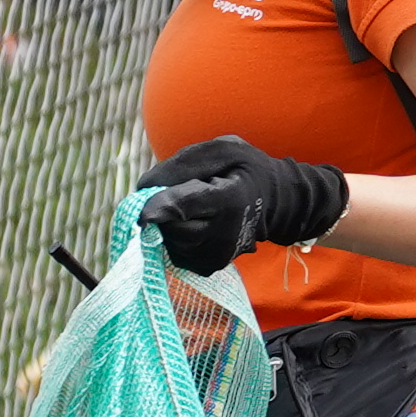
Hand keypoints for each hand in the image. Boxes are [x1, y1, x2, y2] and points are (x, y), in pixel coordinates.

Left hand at [137, 136, 349, 274]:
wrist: (274, 201)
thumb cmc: (244, 169)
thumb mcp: (222, 149)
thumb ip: (182, 163)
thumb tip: (143, 187)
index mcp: (229, 200)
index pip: (184, 208)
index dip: (158, 208)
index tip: (140, 212)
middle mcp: (223, 235)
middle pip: (171, 228)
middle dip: (163, 210)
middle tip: (180, 192)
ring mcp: (216, 256)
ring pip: (169, 241)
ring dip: (169, 223)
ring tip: (194, 208)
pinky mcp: (207, 267)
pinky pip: (174, 252)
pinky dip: (175, 237)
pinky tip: (195, 223)